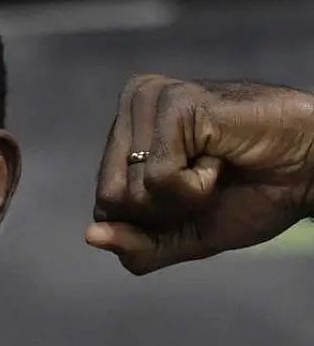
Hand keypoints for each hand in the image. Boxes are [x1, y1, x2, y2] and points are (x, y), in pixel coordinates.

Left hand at [88, 75, 313, 272]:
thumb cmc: (254, 195)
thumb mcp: (186, 236)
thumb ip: (138, 246)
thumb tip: (91, 236)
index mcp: (127, 132)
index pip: (105, 205)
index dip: (155, 220)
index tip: (196, 194)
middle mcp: (133, 106)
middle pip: (109, 199)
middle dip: (165, 210)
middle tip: (208, 179)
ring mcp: (152, 99)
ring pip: (130, 191)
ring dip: (184, 196)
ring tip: (217, 164)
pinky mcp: (175, 101)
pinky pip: (158, 178)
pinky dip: (198, 183)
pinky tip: (223, 154)